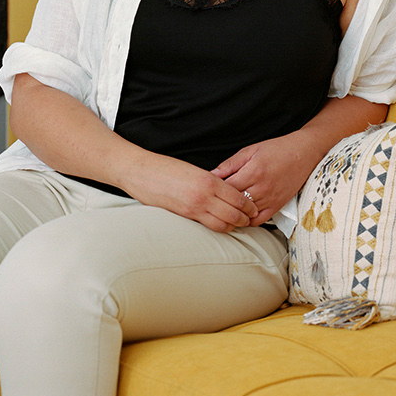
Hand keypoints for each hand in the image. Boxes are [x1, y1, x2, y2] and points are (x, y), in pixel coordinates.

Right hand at [124, 151, 255, 232]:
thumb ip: (211, 181)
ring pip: (223, 224)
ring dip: (234, 225)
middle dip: (245, 218)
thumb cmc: (165, 169)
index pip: (238, 197)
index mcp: (209, 180)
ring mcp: (194, 207)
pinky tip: (221, 225)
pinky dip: (219, 227)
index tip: (253, 208)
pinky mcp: (185, 215)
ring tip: (238, 224)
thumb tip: (225, 191)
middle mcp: (204, 195)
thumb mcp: (194, 170)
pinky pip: (208, 226)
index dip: (248, 205)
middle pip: (234, 213)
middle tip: (250, 219)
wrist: (142, 172)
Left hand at [212, 134, 319, 226]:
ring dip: (234, 212)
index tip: (209, 190)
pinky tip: (241, 214)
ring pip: (245, 214)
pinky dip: (247, 220)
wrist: (303, 154)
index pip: (227, 189)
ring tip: (225, 208)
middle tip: (214, 201)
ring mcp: (270, 199)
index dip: (216, 191)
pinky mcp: (277, 206)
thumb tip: (212, 174)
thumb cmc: (277, 149)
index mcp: (253, 172)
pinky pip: (258, 220)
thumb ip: (230, 164)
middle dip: (222, 202)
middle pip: (234, 203)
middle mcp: (262, 188)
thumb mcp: (250, 151)